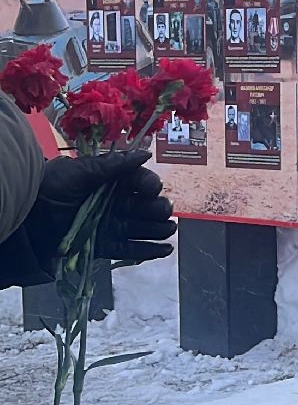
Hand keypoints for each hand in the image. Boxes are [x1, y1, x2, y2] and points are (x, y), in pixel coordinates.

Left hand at [26, 151, 174, 270]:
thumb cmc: (48, 189)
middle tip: (163, 211)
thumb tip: (145, 154)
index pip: (135, 182)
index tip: (151, 189)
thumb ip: (112, 165)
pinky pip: (127, 248)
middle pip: (141, 206)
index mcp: (105, 181)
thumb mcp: (79, 172)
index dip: (147, 185)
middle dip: (157, 208)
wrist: (22, 219)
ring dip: (157, 228)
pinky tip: (165, 249)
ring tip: (169, 229)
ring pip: (139, 227)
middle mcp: (109, 202)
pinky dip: (147, 250)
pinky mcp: (100, 245)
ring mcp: (106, 224)